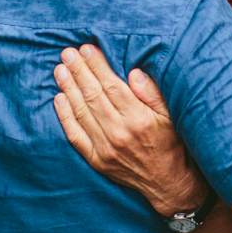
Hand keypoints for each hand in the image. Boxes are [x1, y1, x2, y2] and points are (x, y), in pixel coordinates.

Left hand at [53, 44, 207, 217]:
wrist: (169, 183)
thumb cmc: (172, 144)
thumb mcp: (171, 115)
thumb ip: (152, 93)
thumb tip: (133, 72)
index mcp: (138, 118)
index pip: (111, 85)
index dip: (97, 65)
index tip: (87, 49)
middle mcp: (119, 133)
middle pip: (92, 95)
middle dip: (78, 71)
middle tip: (67, 53)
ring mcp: (105, 149)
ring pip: (81, 112)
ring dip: (68, 88)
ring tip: (60, 70)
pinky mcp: (97, 161)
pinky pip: (75, 135)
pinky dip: (64, 116)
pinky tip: (59, 99)